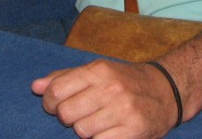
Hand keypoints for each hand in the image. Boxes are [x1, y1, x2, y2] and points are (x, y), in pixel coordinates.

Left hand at [32, 59, 178, 138]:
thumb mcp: (97, 71)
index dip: (50, 102)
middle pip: (66, 113)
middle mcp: (111, 88)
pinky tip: (108, 131)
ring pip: (81, 131)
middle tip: (79, 114)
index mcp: (99, 70)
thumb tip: (35, 87)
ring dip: (85, 130)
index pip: (57, 90)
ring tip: (97, 122)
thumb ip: (64, 78)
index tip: (55, 105)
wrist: (166, 91)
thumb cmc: (125, 81)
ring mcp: (123, 111)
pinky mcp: (133, 131)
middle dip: (67, 117)